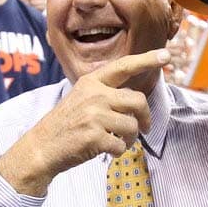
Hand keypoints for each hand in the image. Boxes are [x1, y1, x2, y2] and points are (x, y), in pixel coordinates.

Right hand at [0, 49, 167, 195]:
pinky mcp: (95, 137)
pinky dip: (119, 151)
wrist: (41, 147)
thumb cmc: (66, 124)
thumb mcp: (81, 98)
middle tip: (144, 127)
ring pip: (132, 125)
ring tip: (118, 142)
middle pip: (138, 100)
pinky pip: (122, 145)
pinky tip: (107, 151)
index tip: (166, 55)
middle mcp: (94, 95)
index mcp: (91, 82)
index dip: (146, 60)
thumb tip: (137, 100)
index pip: (123, 67)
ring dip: (130, 138)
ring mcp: (94, 116)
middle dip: (145, 117)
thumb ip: (105, 94)